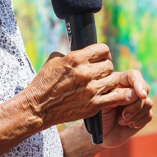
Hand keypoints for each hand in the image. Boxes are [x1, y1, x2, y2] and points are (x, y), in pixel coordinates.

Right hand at [22, 45, 143, 128]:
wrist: (38, 107)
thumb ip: (71, 54)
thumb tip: (82, 51)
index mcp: (76, 59)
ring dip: (109, 81)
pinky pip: (116, 97)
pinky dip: (118, 95)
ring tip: (103, 84)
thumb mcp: (54, 60)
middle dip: (105, 68)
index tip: (100, 58)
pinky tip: (114, 95)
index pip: (103, 49)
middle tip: (100, 73)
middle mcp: (85, 73)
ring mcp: (91, 90)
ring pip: (114, 79)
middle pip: (109, 65)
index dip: (103, 53)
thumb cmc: (44, 82)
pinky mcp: (93, 105)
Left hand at [100, 70, 152, 147]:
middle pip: (144, 89)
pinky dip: (138, 122)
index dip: (139, 83)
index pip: (133, 75)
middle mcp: (131, 90)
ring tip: (121, 121)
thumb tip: (134, 94)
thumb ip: (117, 96)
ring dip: (135, 115)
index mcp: (119, 82)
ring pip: (148, 103)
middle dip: (135, 105)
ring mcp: (138, 102)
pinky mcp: (143, 114)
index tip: (141, 95)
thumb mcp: (103, 104)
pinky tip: (128, 125)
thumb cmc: (99, 116)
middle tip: (123, 115)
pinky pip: (149, 115)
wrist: (102, 134)